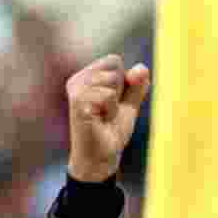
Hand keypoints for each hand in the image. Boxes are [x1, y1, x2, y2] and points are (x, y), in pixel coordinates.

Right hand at [65, 55, 150, 182]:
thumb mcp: (129, 105)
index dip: (123, 82)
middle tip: (107, 112)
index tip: (112, 103)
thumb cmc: (112, 130)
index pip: (114, 60)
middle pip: (114, 69)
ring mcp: (75, 90)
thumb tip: (142, 67)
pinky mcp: (77, 102)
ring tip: (103, 117)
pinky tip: (99, 120)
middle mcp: (77, 80)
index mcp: (86, 76)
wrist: (102, 157)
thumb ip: (136, 86)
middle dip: (119, 93)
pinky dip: (111, 110)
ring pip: (112, 81)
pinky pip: (108, 95)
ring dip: (115, 103)